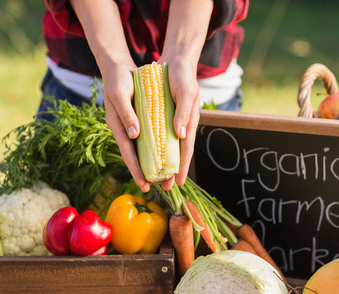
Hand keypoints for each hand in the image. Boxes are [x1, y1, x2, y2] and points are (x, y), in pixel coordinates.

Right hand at [102, 61, 151, 192]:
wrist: (118, 67)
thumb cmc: (118, 80)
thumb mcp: (121, 94)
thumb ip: (126, 114)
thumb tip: (134, 135)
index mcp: (117, 125)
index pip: (127, 152)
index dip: (135, 169)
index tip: (143, 183)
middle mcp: (123, 129)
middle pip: (134, 155)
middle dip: (143, 172)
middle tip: (153, 188)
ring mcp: (130, 126)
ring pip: (140, 149)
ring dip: (149, 163)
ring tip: (159, 177)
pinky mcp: (137, 120)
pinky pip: (145, 138)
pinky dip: (152, 149)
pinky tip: (161, 156)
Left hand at [159, 56, 200, 188]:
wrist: (176, 61)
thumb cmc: (182, 76)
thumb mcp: (185, 92)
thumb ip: (185, 113)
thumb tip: (181, 136)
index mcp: (189, 122)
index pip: (186, 149)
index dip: (183, 167)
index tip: (179, 183)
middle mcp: (181, 125)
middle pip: (177, 153)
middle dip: (172, 171)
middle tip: (166, 187)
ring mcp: (172, 121)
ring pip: (167, 147)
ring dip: (162, 162)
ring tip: (156, 178)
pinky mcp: (163, 116)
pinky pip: (159, 135)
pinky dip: (156, 147)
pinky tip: (149, 156)